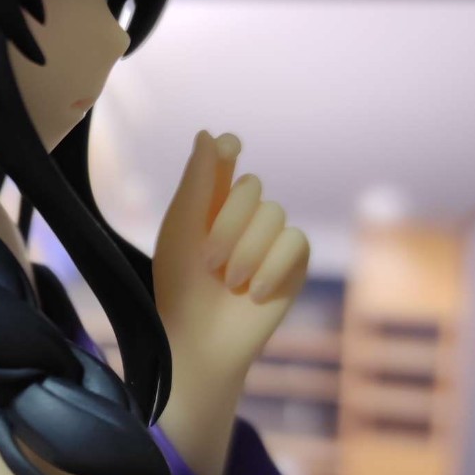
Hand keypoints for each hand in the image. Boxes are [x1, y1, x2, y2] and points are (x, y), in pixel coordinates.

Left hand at [152, 130, 310, 382]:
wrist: (199, 340)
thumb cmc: (180, 286)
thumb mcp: (182, 231)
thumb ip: (198, 183)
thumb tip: (209, 133)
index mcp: (210, 201)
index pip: (226, 157)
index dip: (229, 149)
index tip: (228, 149)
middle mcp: (243, 214)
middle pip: (252, 187)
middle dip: (227, 226)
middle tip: (208, 264)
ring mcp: (271, 237)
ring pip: (274, 214)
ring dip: (247, 252)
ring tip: (229, 283)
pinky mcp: (294, 262)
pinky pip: (295, 242)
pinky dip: (272, 268)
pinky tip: (254, 293)